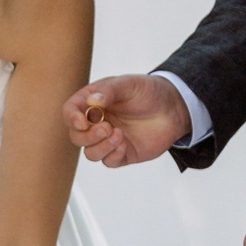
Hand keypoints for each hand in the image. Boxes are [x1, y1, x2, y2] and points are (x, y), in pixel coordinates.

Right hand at [65, 72, 189, 167]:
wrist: (174, 108)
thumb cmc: (149, 92)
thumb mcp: (129, 84)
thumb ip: (109, 91)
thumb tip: (91, 102)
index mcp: (93, 102)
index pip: (70, 111)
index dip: (71, 118)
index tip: (82, 122)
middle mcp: (97, 122)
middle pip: (76, 136)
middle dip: (88, 136)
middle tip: (107, 127)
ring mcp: (108, 139)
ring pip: (90, 153)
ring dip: (101, 147)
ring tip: (119, 135)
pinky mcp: (122, 153)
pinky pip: (108, 162)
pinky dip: (113, 155)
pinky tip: (125, 144)